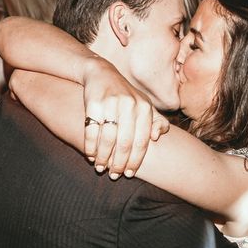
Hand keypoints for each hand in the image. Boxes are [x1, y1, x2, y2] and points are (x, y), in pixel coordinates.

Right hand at [82, 57, 169, 178]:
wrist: (101, 73)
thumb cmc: (125, 95)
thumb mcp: (143, 105)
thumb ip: (156, 121)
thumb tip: (157, 137)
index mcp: (144, 108)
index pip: (141, 141)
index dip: (135, 160)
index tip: (128, 174)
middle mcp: (129, 105)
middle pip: (124, 143)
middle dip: (118, 163)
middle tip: (113, 175)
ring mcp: (111, 103)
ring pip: (108, 139)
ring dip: (103, 157)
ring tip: (100, 167)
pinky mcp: (93, 103)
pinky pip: (91, 130)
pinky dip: (90, 146)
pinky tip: (90, 155)